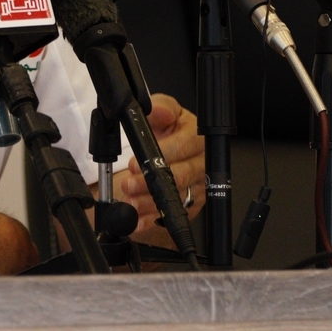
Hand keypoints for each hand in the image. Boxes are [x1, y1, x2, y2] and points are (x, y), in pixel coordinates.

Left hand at [115, 94, 204, 235]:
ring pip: (177, 198)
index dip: (160, 155)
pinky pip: (173, 215)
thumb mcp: (165, 112)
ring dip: (150, 203)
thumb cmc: (170, 128)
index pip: (183, 147)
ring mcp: (198, 185)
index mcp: (198, 138)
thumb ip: (161, 108)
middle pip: (180, 176)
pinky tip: (138, 221)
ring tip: (130, 202)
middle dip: (151, 183)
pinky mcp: (191, 203)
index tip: (136, 162)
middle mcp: (201, 163)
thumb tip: (156, 109)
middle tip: (130, 184)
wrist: (171, 145)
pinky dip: (152, 220)